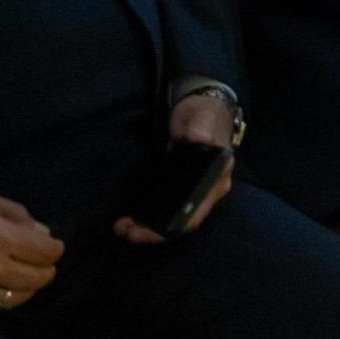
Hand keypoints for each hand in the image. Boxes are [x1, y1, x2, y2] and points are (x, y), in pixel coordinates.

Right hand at [0, 187, 63, 311]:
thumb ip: (13, 214)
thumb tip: (41, 232)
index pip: (45, 252)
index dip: (55, 248)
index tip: (53, 244)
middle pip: (37, 279)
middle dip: (46, 269)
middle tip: (43, 261)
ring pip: (17, 298)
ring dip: (27, 287)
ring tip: (24, 275)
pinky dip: (1, 296)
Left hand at [113, 96, 236, 244]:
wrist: (200, 107)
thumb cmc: (205, 114)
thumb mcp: (204, 117)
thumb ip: (202, 128)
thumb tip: (199, 139)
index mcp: (217, 179)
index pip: (198, 212)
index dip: (177, 224)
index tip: (152, 230)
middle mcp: (207, 191)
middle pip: (183, 220)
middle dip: (155, 231)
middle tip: (127, 231)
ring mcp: (191, 190)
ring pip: (172, 217)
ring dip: (148, 226)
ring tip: (122, 228)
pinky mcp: (177, 186)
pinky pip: (164, 207)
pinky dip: (147, 215)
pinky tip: (129, 218)